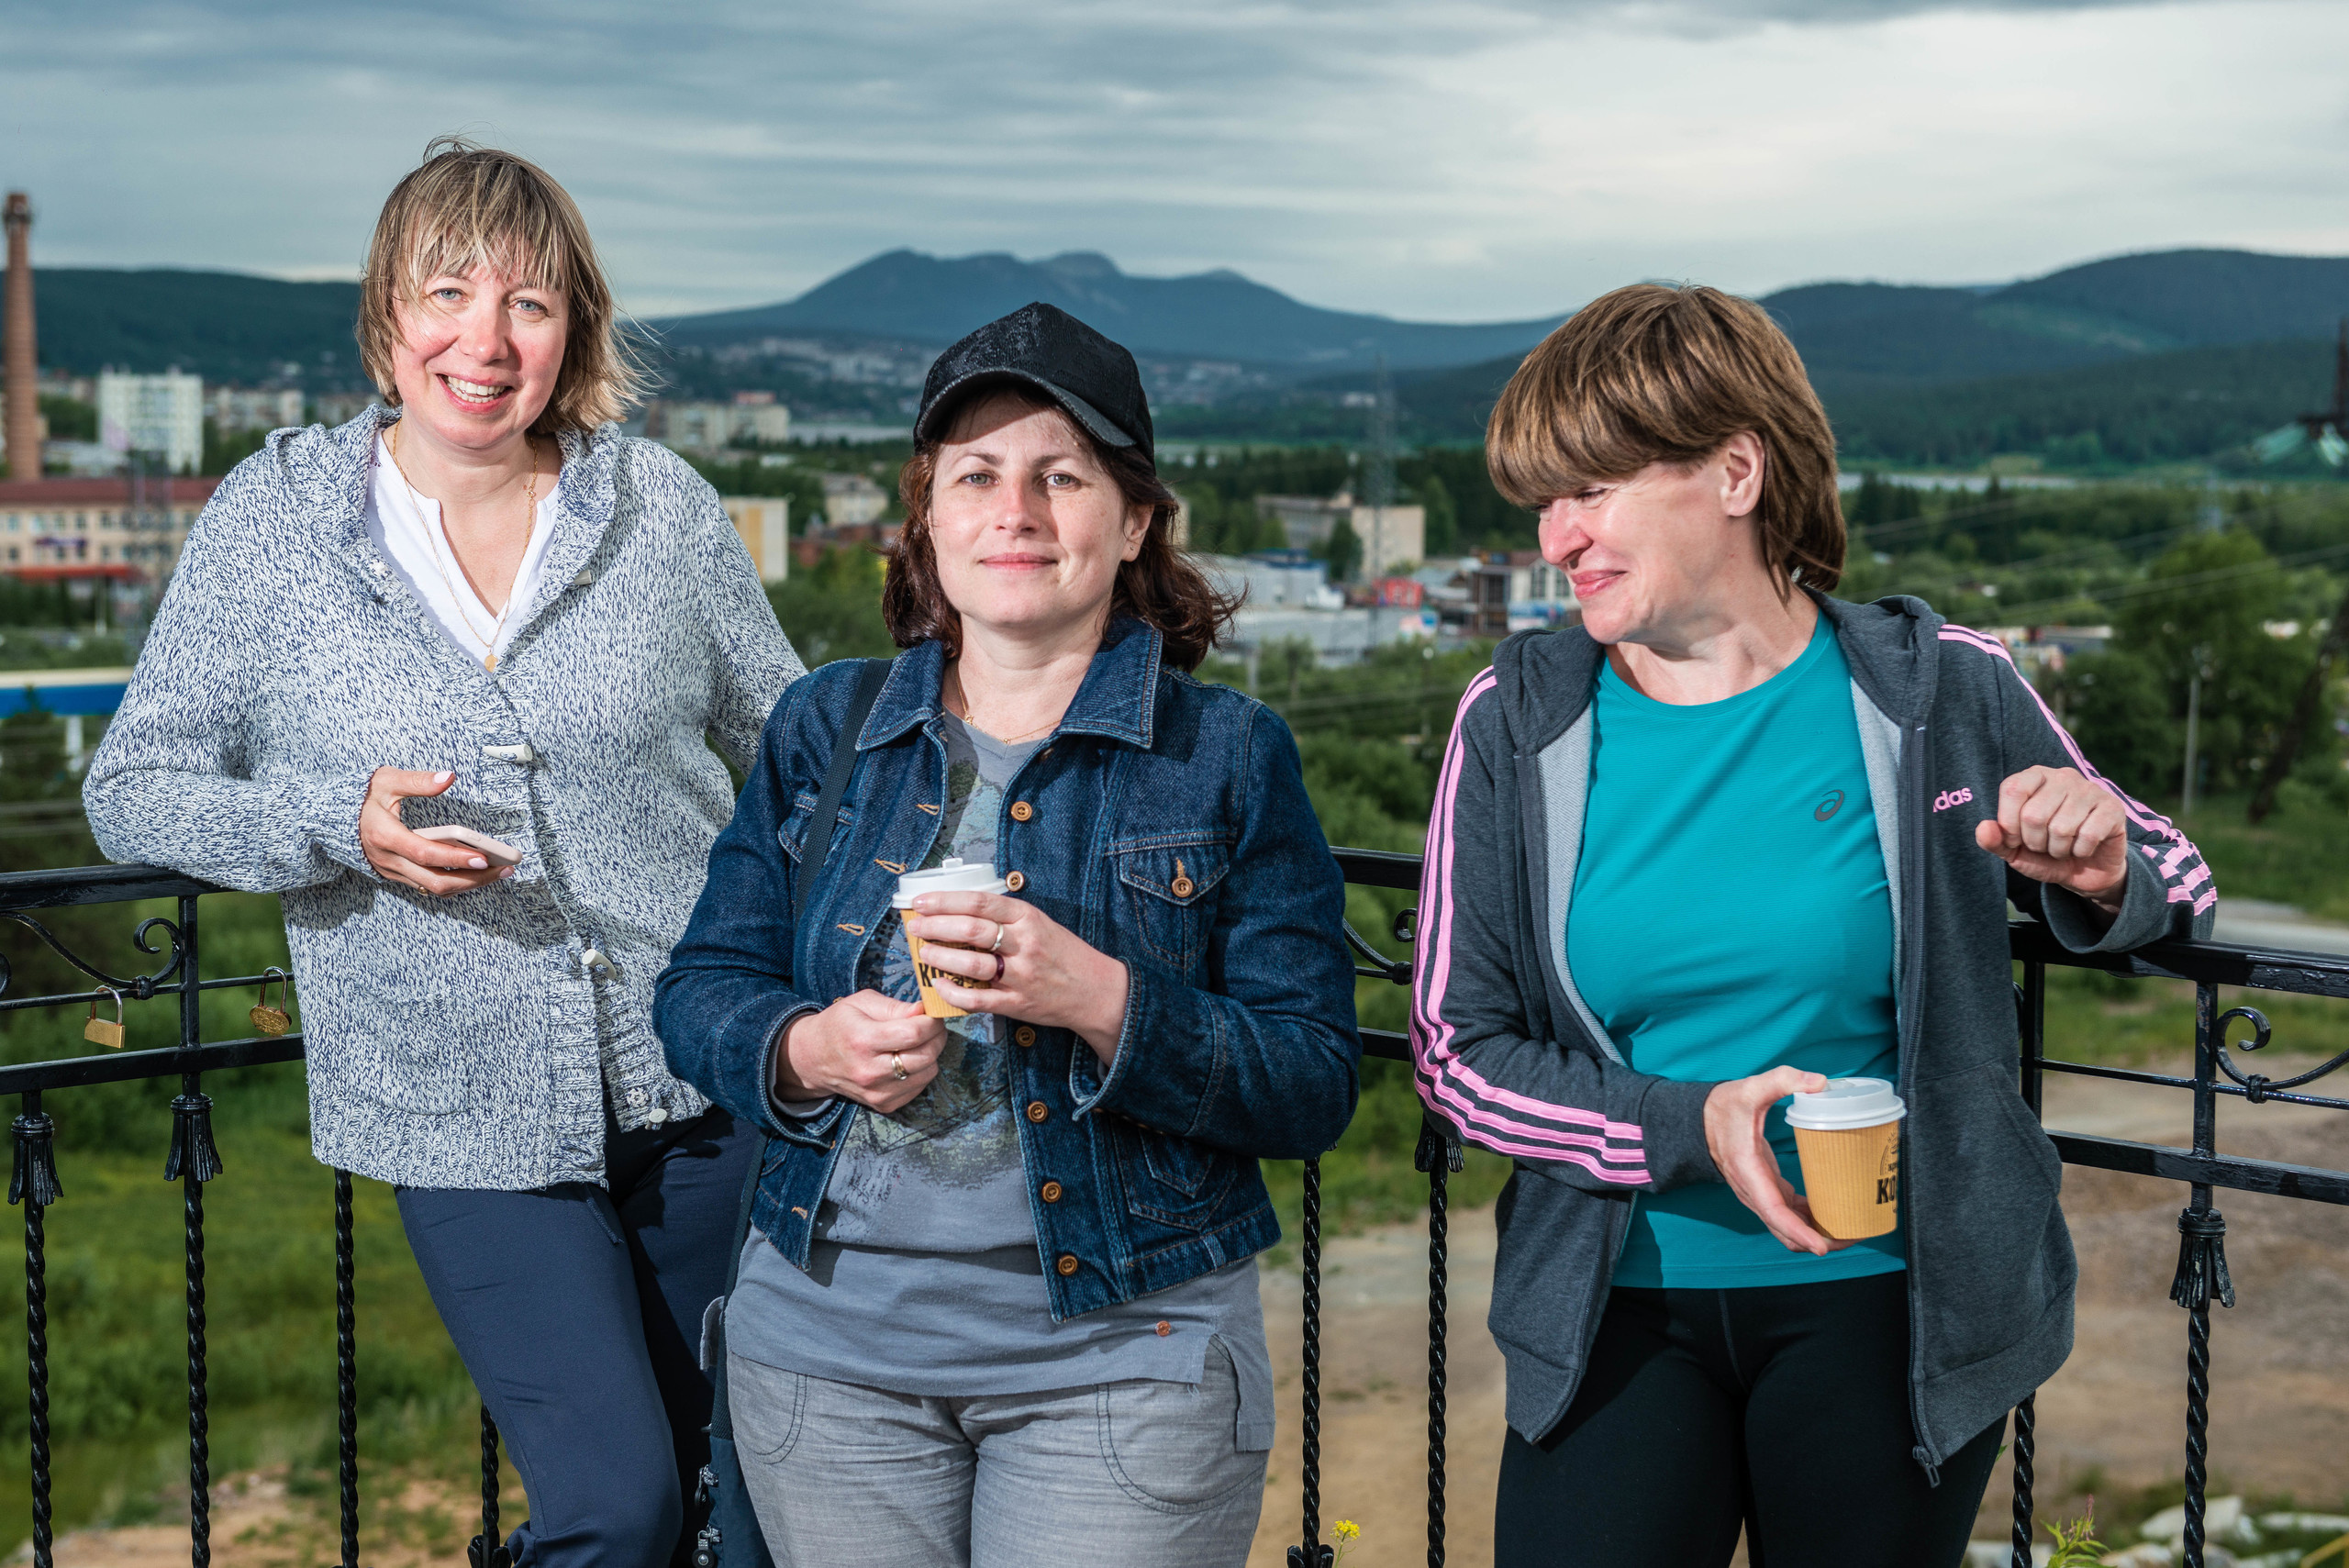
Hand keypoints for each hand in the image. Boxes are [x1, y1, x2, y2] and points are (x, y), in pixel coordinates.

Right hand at [360, 768, 512, 895]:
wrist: (329, 821)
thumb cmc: (360, 798)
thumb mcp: (385, 781)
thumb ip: (418, 781)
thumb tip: (449, 777)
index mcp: (385, 836)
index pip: (424, 853)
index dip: (454, 858)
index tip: (483, 857)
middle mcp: (389, 860)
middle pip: (434, 880)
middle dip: (472, 879)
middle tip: (504, 869)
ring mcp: (392, 871)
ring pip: (433, 888)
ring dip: (467, 884)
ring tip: (498, 872)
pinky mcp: (396, 876)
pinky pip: (428, 886)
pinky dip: (453, 883)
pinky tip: (476, 874)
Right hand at [777, 990, 946, 1113]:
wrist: (813, 1059)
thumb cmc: (839, 1024)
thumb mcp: (861, 1002)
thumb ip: (895, 1006)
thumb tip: (924, 1011)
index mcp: (862, 1040)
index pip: (913, 1034)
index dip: (932, 1022)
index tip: (932, 1014)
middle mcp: (869, 1071)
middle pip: (925, 1056)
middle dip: (937, 1036)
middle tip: (932, 1026)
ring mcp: (876, 1092)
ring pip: (928, 1072)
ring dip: (931, 1054)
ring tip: (917, 1042)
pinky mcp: (883, 1104)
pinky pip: (919, 1087)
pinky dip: (921, 1071)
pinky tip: (907, 1059)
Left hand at [907, 891, 1129, 1065]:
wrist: (1094, 990)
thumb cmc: (1063, 954)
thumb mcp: (1040, 923)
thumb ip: (1006, 917)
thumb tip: (958, 909)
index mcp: (1028, 918)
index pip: (979, 903)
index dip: (945, 900)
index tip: (921, 901)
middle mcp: (1024, 944)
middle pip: (971, 930)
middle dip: (935, 927)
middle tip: (915, 927)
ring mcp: (1021, 976)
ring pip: (971, 964)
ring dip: (941, 957)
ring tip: (923, 953)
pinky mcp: (1017, 1003)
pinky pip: (978, 999)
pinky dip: (953, 992)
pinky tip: (938, 985)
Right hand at [1702, 1067, 1847, 1255]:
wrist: (1700, 1119)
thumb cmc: (1724, 1107)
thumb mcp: (1750, 1088)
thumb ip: (1782, 1080)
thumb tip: (1820, 1082)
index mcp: (1749, 1172)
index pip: (1773, 1211)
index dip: (1798, 1231)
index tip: (1821, 1246)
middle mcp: (1754, 1192)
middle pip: (1785, 1232)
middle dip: (1819, 1242)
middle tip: (1854, 1235)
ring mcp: (1761, 1195)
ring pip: (1788, 1229)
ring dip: (1817, 1236)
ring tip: (1852, 1229)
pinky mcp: (1768, 1191)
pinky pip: (1790, 1217)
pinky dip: (1811, 1223)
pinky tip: (1835, 1216)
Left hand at [1974, 765, 2126, 909]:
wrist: (2086, 871)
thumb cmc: (2045, 853)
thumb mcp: (2014, 851)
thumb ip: (1994, 840)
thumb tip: (1983, 828)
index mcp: (2035, 776)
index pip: (2013, 789)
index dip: (2009, 824)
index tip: (2016, 839)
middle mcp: (2063, 776)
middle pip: (2034, 814)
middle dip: (2036, 842)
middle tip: (2046, 845)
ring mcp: (2091, 789)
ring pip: (2061, 828)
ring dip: (2059, 849)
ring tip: (2065, 846)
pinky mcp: (2113, 808)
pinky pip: (2088, 835)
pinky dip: (2081, 851)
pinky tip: (2085, 847)